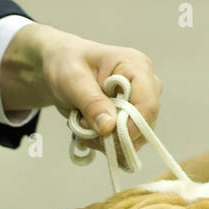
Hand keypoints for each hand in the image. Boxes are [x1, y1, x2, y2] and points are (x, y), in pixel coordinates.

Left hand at [0, 22, 161, 151]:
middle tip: (84, 125)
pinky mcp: (132, 118)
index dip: (131, 127)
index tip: (103, 134)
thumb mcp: (72, 79)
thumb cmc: (67, 64)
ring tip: (84, 124)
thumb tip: (109, 127)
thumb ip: (91, 102)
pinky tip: (89, 130)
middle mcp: (145, 86)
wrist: (61, 67)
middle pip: (144, 126)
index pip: (147, 105)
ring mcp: (140, 104)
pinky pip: (125, 142)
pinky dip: (105, 143)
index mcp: (137, 67)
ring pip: (135, 138)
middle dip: (114, 135)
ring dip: (107, 141)